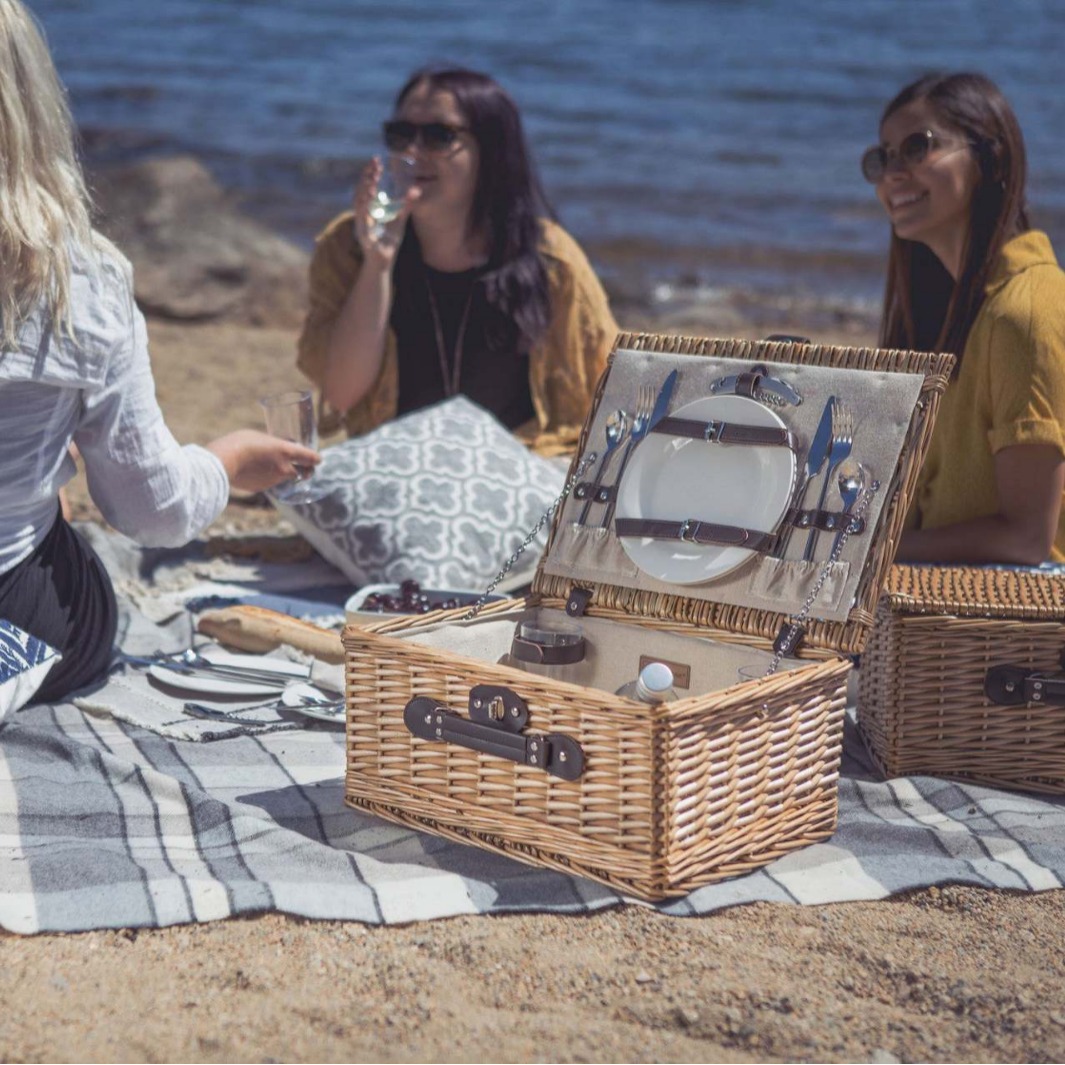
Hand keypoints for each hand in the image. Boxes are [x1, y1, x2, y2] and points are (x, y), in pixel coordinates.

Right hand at [206, 430, 320, 493]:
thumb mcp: (259, 437)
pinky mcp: (262, 488)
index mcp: (285, 451)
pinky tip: (258, 472)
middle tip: (305, 469)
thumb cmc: (238, 443)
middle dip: (306, 471)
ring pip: (286, 478)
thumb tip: (273, 449)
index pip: (309, 457)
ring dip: (285, 474)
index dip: (315, 458)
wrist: (222, 462)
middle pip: (304, 473)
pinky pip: (270, 483)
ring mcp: (274, 480)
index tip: (318, 459)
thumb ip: (271, 444)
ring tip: (276, 466)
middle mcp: (284, 468)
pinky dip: (269, 479)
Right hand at [352, 157, 418, 265]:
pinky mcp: (362, 233)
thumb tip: (416, 191)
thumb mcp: (400, 221)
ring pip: (358, 201)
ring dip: (364, 189)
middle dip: (367, 175)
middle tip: (375, 164)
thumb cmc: (389, 242)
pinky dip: (364, 207)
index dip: (371, 172)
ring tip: (372, 179)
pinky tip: (368, 198)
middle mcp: (363, 212)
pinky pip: (361, 218)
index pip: (368, 185)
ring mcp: (361, 222)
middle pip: (361, 189)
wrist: (383, 262)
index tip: (377, 160)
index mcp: (370, 208)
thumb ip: (406, 207)